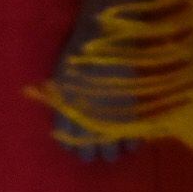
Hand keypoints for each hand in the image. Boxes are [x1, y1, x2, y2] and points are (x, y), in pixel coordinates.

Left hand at [48, 15, 145, 162]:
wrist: (104, 38)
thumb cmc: (80, 55)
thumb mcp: (61, 79)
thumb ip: (61, 103)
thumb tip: (63, 125)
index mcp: (65, 110)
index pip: (66, 142)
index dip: (73, 147)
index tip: (78, 146)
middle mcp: (85, 119)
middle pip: (87, 153)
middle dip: (91, 152)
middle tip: (98, 148)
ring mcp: (108, 117)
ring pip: (110, 151)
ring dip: (111, 151)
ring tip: (115, 146)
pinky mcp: (130, 111)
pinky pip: (131, 139)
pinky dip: (132, 143)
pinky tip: (130, 141)